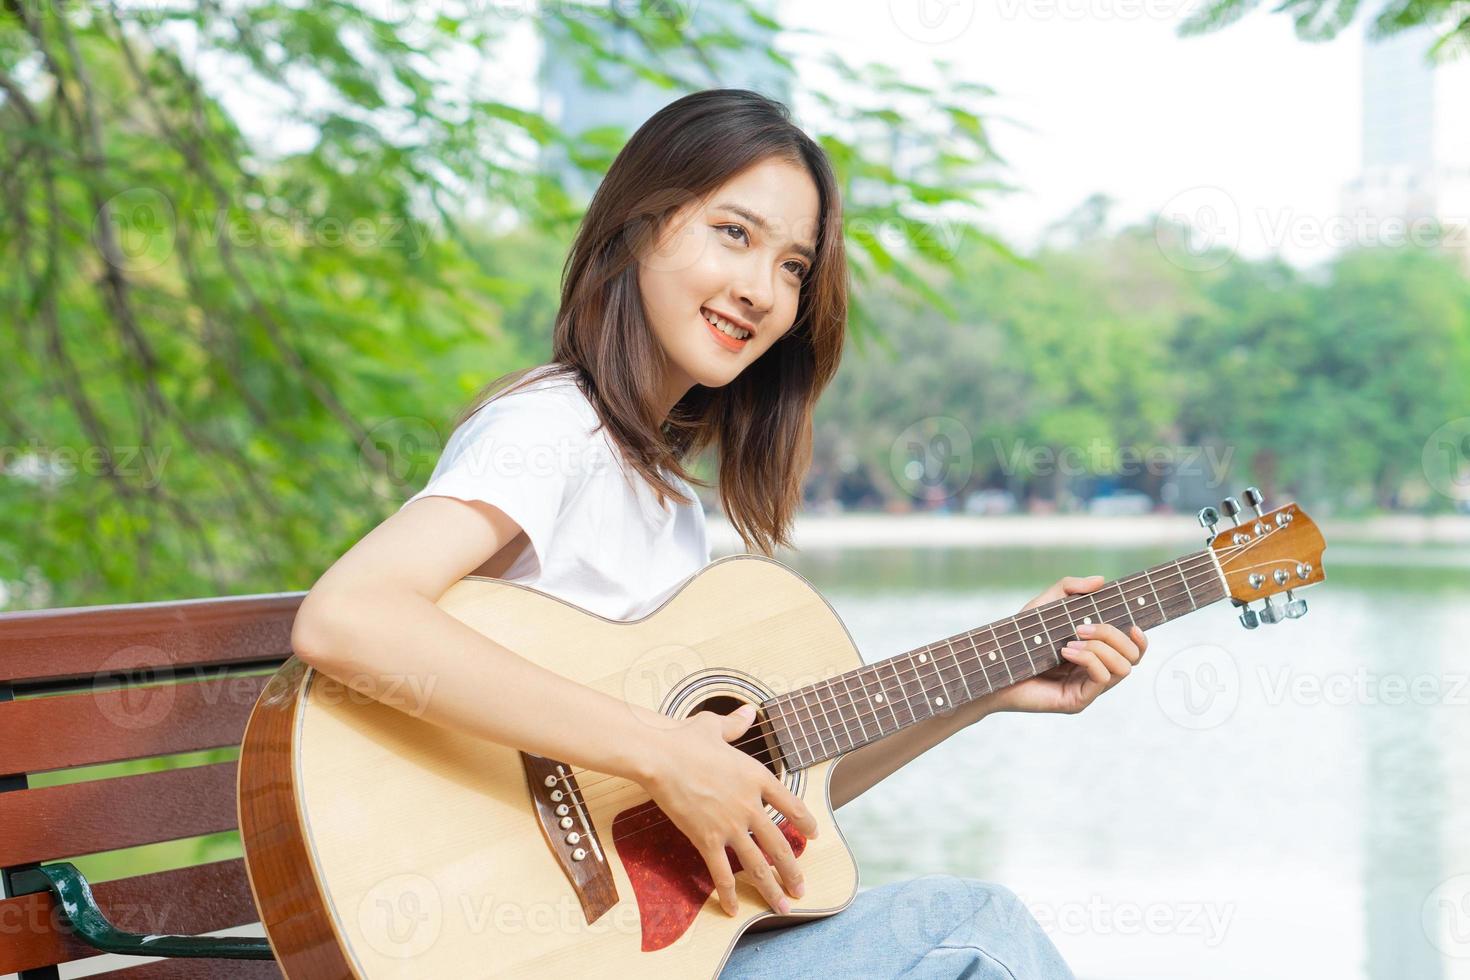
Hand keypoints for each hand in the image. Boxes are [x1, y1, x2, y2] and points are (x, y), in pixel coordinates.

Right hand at [638, 704, 818, 916]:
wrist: (661, 756)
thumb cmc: (685, 738)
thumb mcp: (715, 726)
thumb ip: (735, 724)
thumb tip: (748, 711)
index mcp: (757, 777)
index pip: (793, 805)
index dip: (806, 823)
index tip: (814, 836)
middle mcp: (750, 804)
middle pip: (780, 845)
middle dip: (793, 871)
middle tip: (802, 888)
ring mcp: (730, 825)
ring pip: (758, 865)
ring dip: (772, 889)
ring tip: (784, 906)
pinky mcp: (706, 839)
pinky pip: (721, 873)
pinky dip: (728, 893)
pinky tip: (731, 909)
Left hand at [984, 574, 1147, 714]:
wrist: (993, 666)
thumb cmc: (1019, 639)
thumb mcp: (1044, 606)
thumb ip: (1069, 589)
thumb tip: (1101, 581)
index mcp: (1096, 653)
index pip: (1134, 650)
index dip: (1140, 639)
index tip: (1131, 624)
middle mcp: (1097, 672)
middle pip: (1133, 657)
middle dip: (1113, 636)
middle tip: (1082, 628)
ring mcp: (1088, 689)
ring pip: (1123, 669)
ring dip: (1101, 648)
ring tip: (1070, 642)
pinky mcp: (1077, 701)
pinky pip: (1102, 679)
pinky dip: (1089, 660)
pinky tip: (1065, 652)